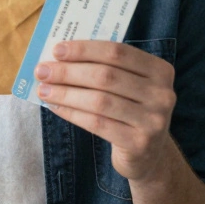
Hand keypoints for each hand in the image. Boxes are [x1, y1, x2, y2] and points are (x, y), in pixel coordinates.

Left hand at [35, 40, 176, 182]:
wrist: (148, 153)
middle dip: (68, 72)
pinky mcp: (140, 143)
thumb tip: (56, 58)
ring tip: (43, 90)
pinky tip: (55, 107)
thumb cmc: (128, 109)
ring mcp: (154, 120)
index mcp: (160, 70)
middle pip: (106, 76)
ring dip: (65, 93)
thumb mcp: (125, 85)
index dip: (84, 49)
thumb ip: (100, 68)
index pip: (117, 52)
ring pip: (99, 100)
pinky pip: (97, 123)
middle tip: (42, 71)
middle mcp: (162, 94)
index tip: (56, 50)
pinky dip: (72, 113)